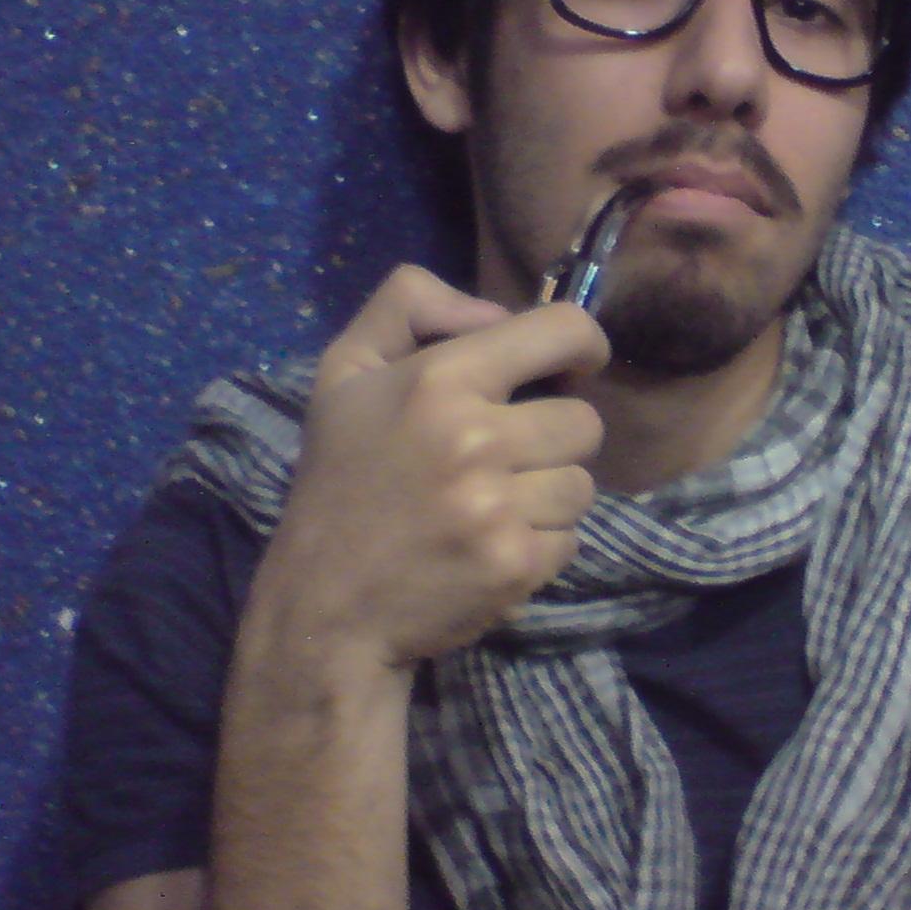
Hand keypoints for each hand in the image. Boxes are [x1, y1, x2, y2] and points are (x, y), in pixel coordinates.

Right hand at [252, 265, 609, 672]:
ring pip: (581, 484)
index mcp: (439, 379)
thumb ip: (412, 305)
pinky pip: (570, 539)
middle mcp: (476, 438)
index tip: (572, 368)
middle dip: (553, 438)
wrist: (325, 604)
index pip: (563, 331)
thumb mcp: (346, 369)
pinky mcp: (516, 565)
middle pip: (584, 421)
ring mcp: (499, 507)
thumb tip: (498, 313)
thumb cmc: (341, 478)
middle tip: (505, 458)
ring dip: (547, 495)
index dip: (583, 344)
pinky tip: (488, 547)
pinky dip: (538, 545)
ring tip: (491, 507)